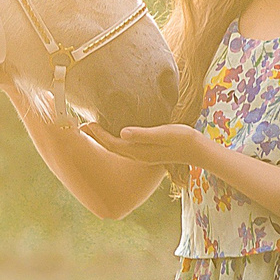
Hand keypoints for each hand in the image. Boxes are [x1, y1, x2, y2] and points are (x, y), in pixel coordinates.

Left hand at [81, 122, 200, 166]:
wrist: (197, 150)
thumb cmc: (182, 139)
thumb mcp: (163, 133)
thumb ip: (142, 134)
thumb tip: (122, 132)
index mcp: (138, 151)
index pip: (112, 143)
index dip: (97, 134)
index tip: (86, 124)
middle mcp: (137, 155)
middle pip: (110, 147)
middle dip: (95, 137)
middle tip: (81, 126)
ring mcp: (142, 155)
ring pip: (116, 148)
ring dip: (103, 139)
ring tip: (92, 130)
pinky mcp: (147, 152)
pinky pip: (124, 147)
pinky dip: (114, 140)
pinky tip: (114, 133)